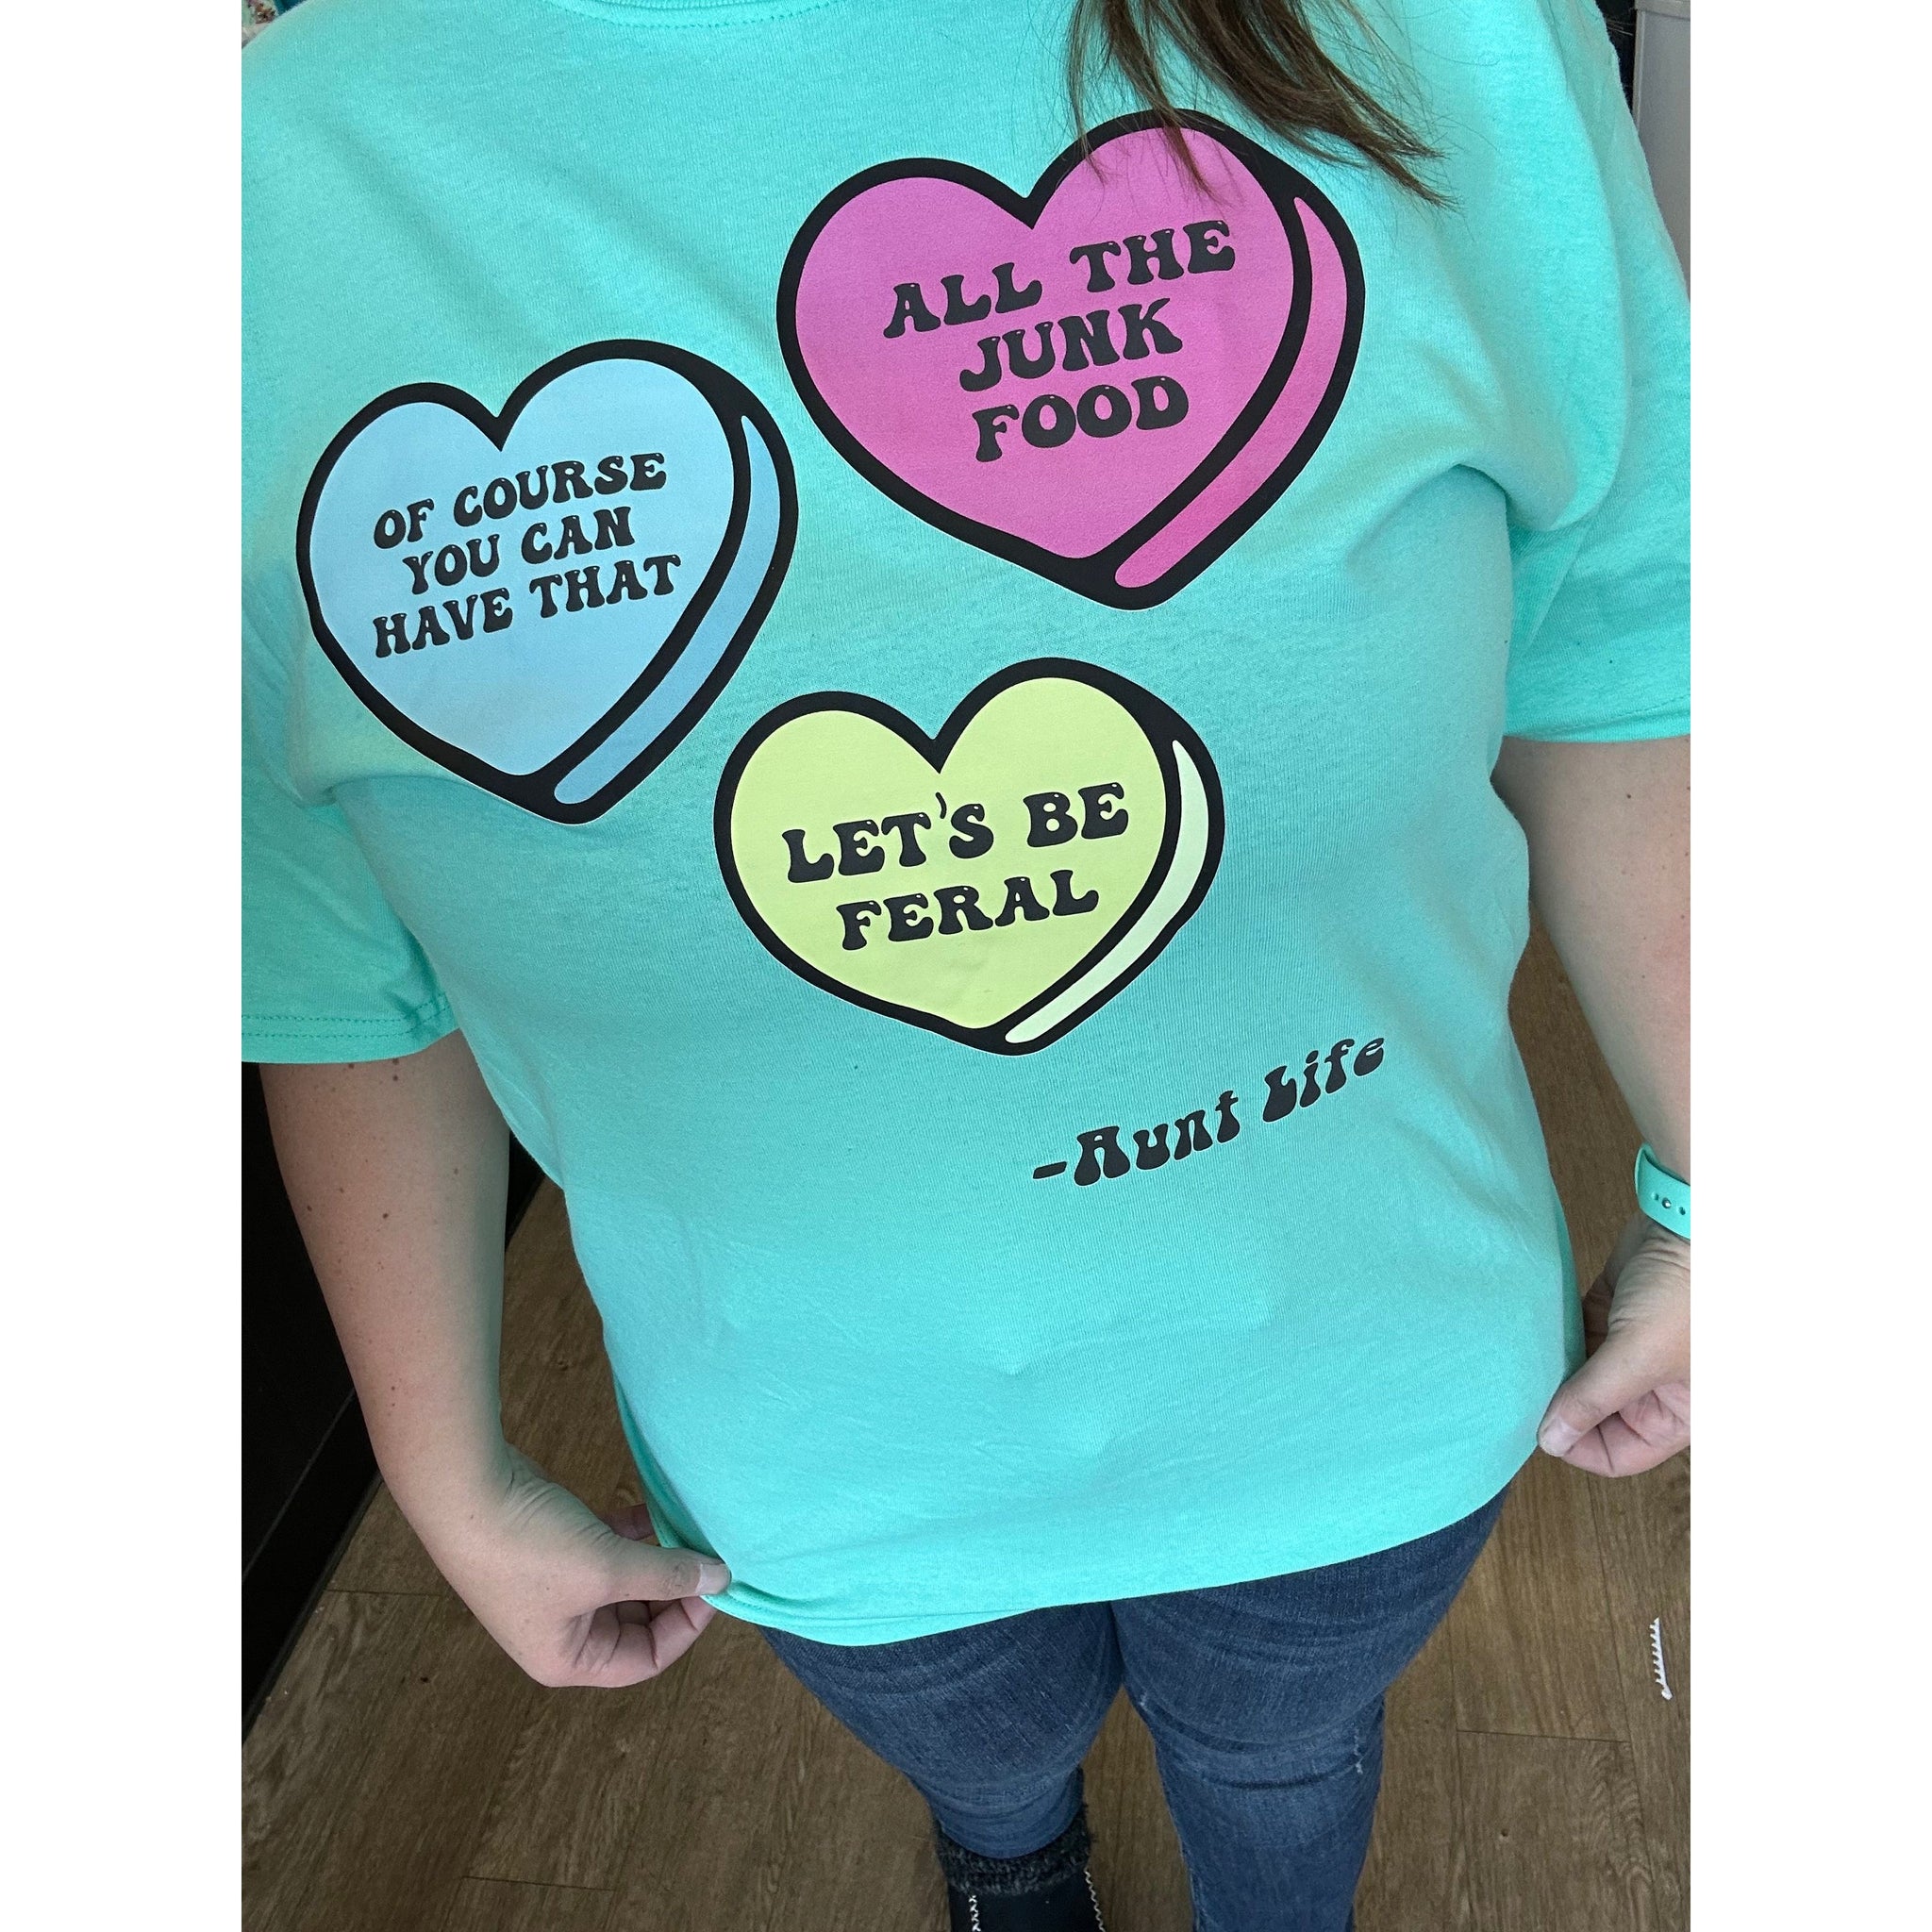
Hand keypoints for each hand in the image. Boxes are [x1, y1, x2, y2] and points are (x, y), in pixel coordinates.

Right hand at [419, 1448, 730, 1687]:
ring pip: (623, 1582)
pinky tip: (652, 1510)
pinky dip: (630, 1533)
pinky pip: (605, 1550)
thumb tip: (721, 1577)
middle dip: (672, 1588)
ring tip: (688, 1531)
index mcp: (568, 1659)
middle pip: (636, 1621)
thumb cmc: (532, 1548)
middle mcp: (562, 1632)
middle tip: (707, 1554)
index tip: (714, 1583)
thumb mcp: (607, 1568)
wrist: (465, 1492)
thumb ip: (666, 1574)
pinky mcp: (553, 1547)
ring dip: (654, 1557)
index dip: (686, 1626)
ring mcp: (556, 1588)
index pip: (645, 1659)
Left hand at [1537, 1212, 1689, 1475]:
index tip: (1537, 1429)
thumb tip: (1551, 1439)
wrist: (1691, 1221)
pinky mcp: (1611, 1314)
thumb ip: (1593, 1399)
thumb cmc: (1686, 1294)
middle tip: (1521, 1394)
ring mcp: (1630, 1351)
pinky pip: (1574, 1338)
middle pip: (1594, 1418)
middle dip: (1561, 1406)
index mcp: (1677, 1414)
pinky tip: (1531, 1337)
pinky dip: (1554, 1339)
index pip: (1619, 1455)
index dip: (1579, 1447)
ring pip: (1579, 1377)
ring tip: (1521, 1365)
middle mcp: (1653, 1389)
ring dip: (1553, 1370)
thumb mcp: (1639, 1355)